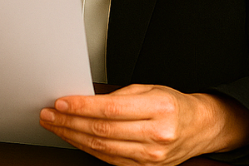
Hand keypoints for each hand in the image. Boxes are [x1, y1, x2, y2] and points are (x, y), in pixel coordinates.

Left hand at [39, 84, 248, 165]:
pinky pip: (109, 159)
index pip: (111, 109)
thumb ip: (119, 95)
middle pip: (103, 131)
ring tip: (56, 126)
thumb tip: (85, 100)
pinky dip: (88, 149)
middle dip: (70, 122)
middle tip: (50, 114)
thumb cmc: (173, 105)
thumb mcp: (150, 89)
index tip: (61, 102)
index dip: (82, 107)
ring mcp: (151, 156)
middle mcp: (156, 134)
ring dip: (73, 137)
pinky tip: (75, 139)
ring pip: (102, 148)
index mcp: (159, 108)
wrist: (199, 127)